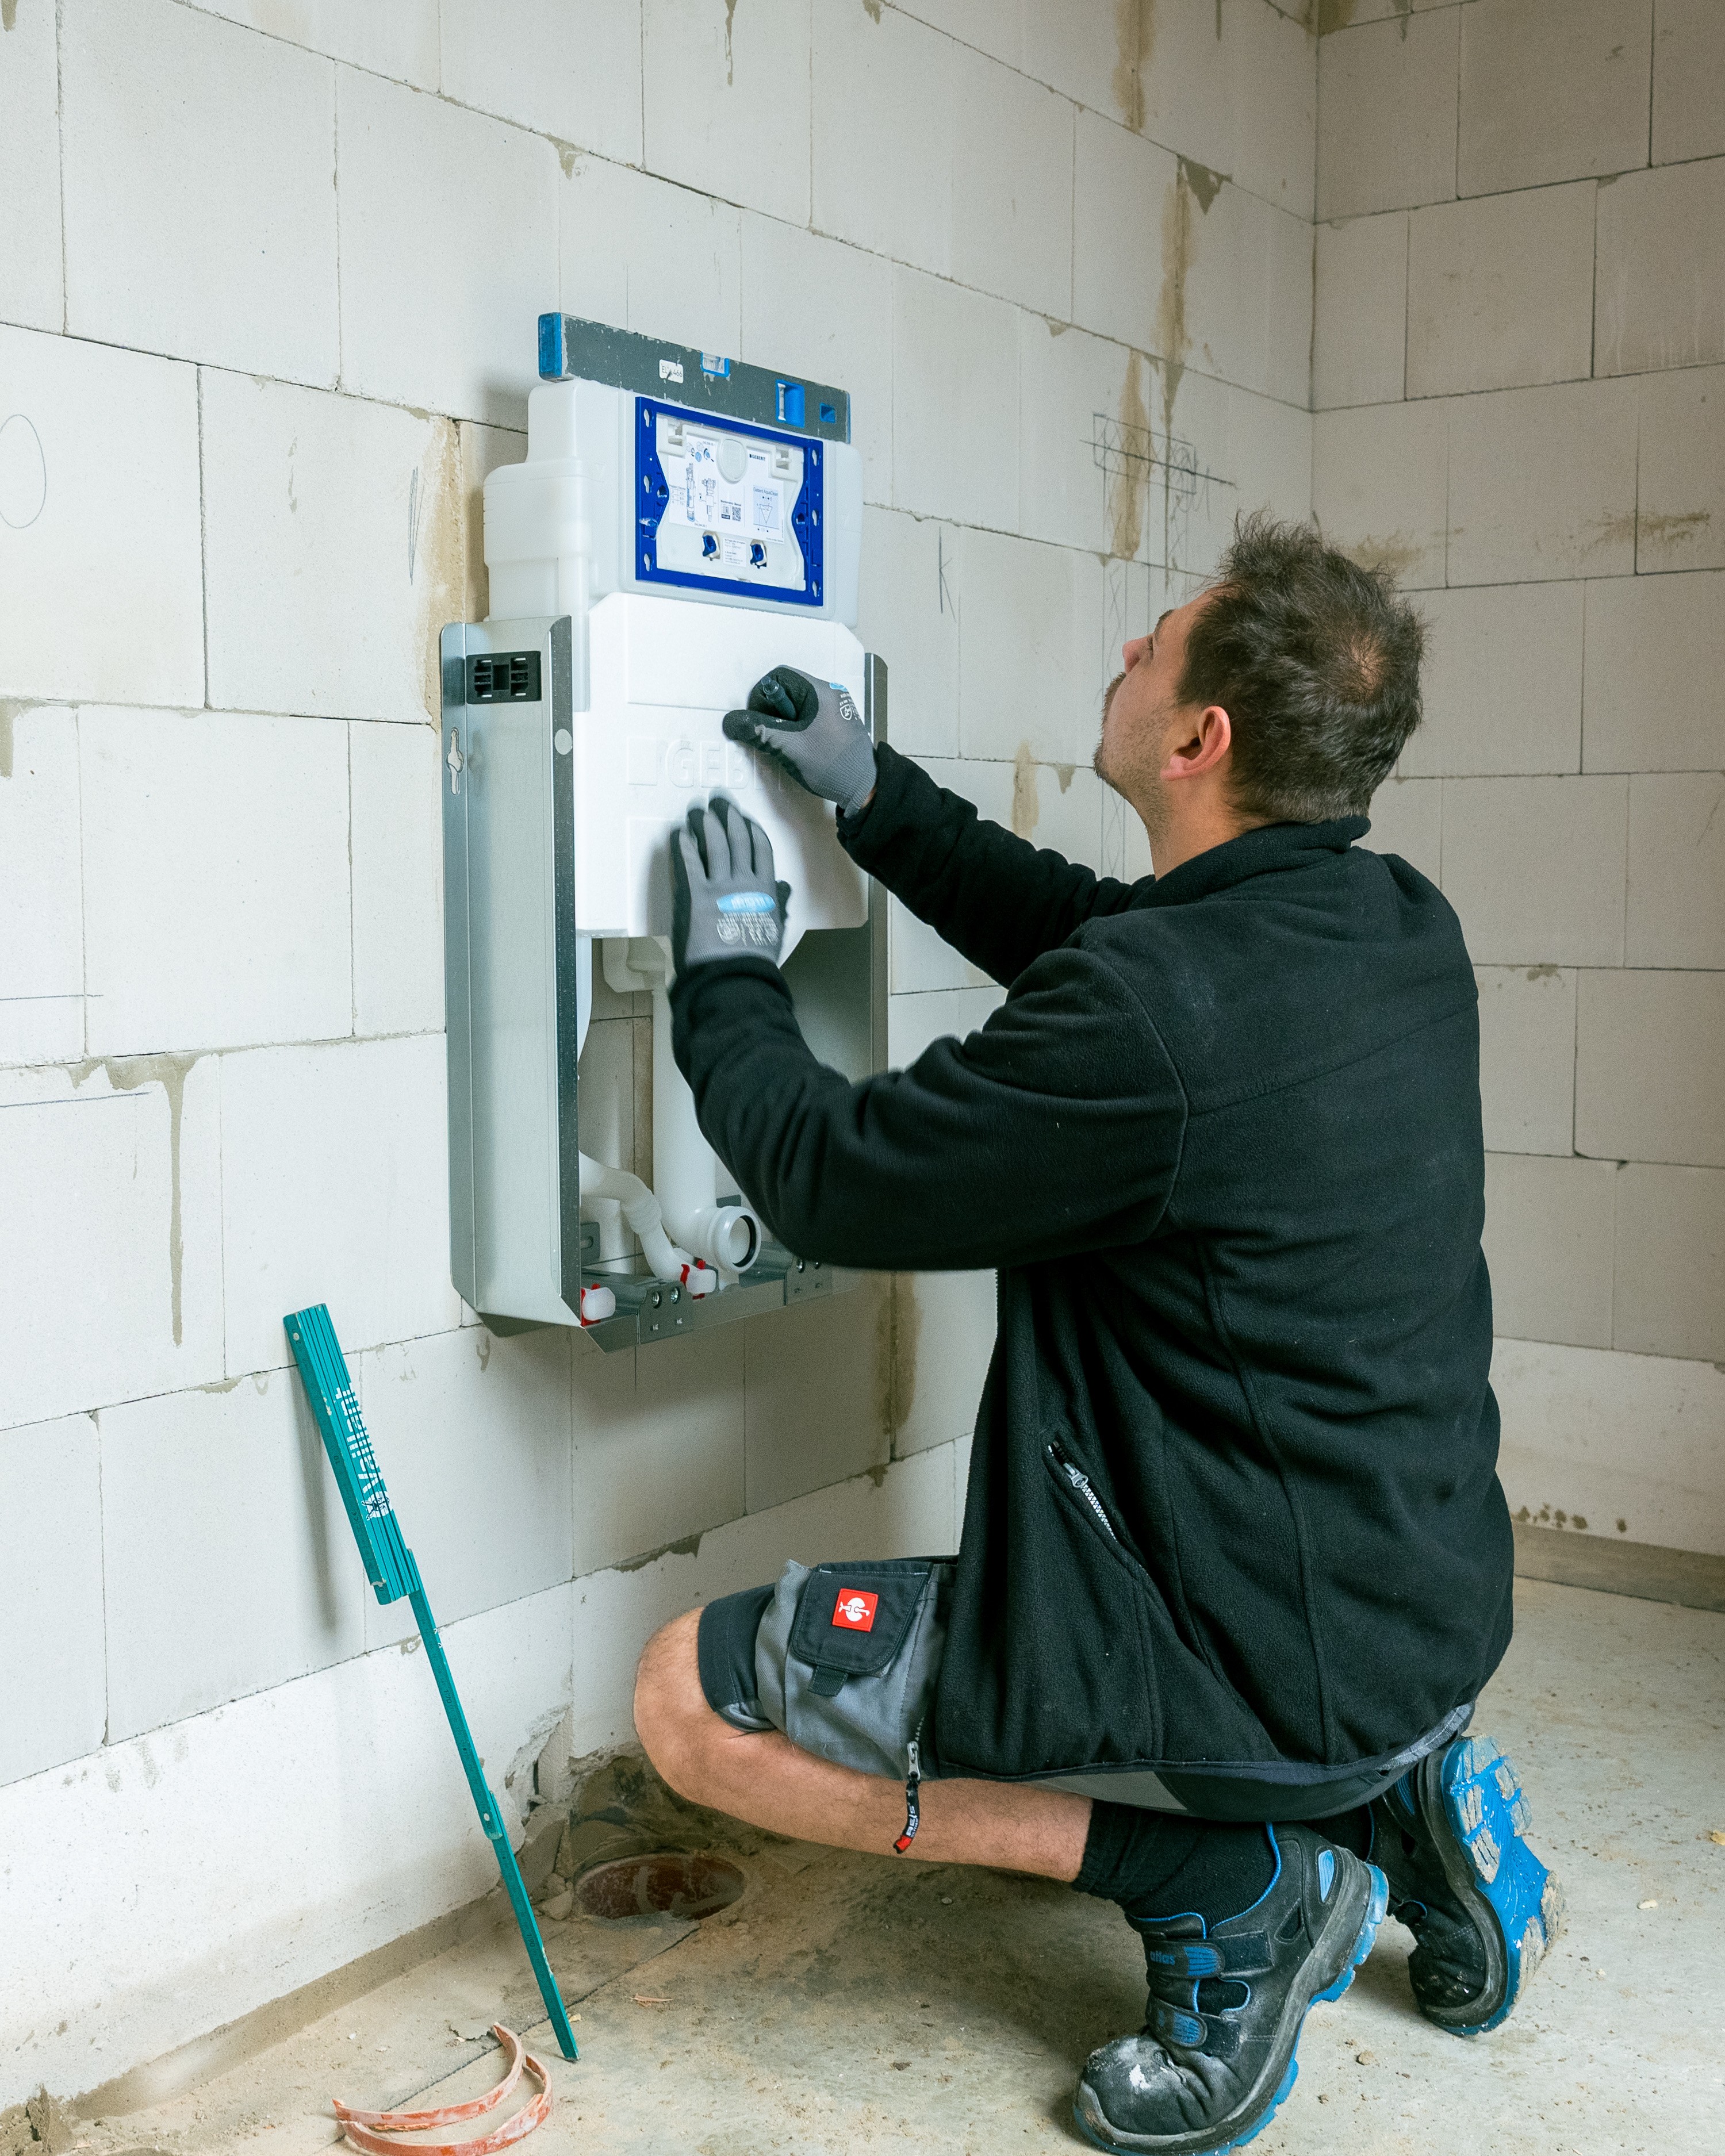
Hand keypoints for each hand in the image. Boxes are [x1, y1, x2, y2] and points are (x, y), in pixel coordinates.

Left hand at [671, 795, 791, 974]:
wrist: (734, 978)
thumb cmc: (754, 960)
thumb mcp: (774, 931)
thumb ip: (777, 905)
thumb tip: (782, 887)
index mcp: (765, 891)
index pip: (761, 850)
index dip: (751, 830)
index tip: (744, 818)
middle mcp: (744, 882)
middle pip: (738, 840)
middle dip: (728, 817)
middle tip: (719, 801)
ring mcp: (719, 887)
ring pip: (715, 845)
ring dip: (705, 824)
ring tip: (698, 810)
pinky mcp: (695, 896)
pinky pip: (689, 863)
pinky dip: (684, 845)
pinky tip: (679, 833)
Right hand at [721, 664, 876, 817]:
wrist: (865, 788)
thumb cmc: (833, 765)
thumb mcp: (789, 747)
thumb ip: (759, 731)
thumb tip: (733, 722)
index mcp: (821, 692)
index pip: (780, 676)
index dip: (761, 695)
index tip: (758, 718)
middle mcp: (831, 694)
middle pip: (788, 690)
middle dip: (773, 711)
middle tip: (771, 734)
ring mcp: (836, 709)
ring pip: (797, 706)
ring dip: (785, 722)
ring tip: (787, 744)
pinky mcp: (837, 723)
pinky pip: (809, 717)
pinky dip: (798, 729)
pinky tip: (800, 748)